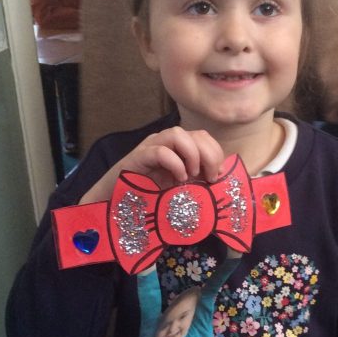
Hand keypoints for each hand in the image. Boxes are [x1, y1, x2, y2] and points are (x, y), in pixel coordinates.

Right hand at [80, 127, 223, 204]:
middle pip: (195, 134)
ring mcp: (151, 147)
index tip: (217, 176)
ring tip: (191, 176)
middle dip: (209, 155)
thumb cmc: (149, 196)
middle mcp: (165, 143)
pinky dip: (174, 163)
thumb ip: (197, 181)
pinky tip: (178, 179)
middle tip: (209, 178)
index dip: (215, 153)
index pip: (203, 137)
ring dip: (191, 155)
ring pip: (177, 134)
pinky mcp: (138, 158)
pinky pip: (159, 151)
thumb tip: (221, 180)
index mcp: (178, 148)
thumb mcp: (180, 188)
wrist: (116, 202)